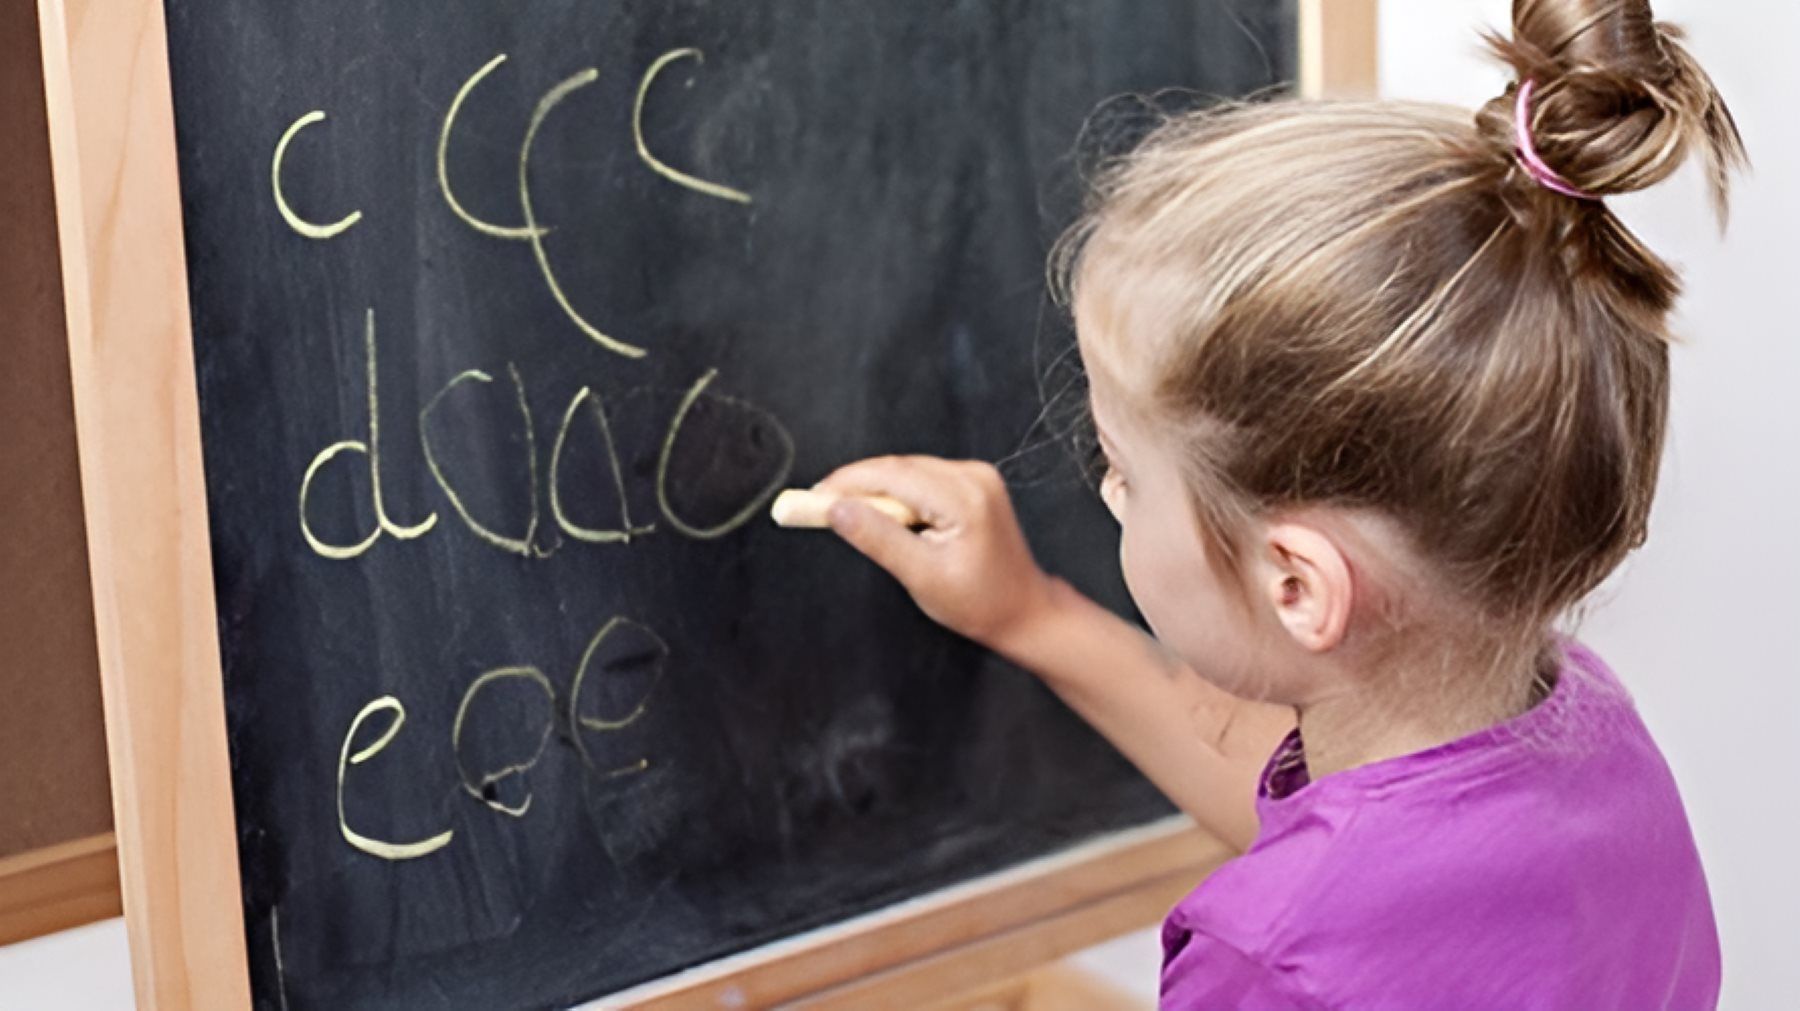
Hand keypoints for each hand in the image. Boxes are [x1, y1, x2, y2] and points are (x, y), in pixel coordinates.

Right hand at [813, 456, 1056, 650]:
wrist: (1024, 610)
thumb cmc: (978, 603)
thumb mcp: (922, 577)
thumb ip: (879, 539)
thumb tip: (835, 510)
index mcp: (964, 498)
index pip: (892, 476)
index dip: (846, 483)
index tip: (810, 499)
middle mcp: (973, 475)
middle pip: (898, 467)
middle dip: (855, 484)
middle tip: (816, 505)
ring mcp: (977, 476)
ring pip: (908, 470)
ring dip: (874, 488)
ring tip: (841, 511)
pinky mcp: (975, 482)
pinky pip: (923, 477)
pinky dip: (896, 492)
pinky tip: (879, 512)